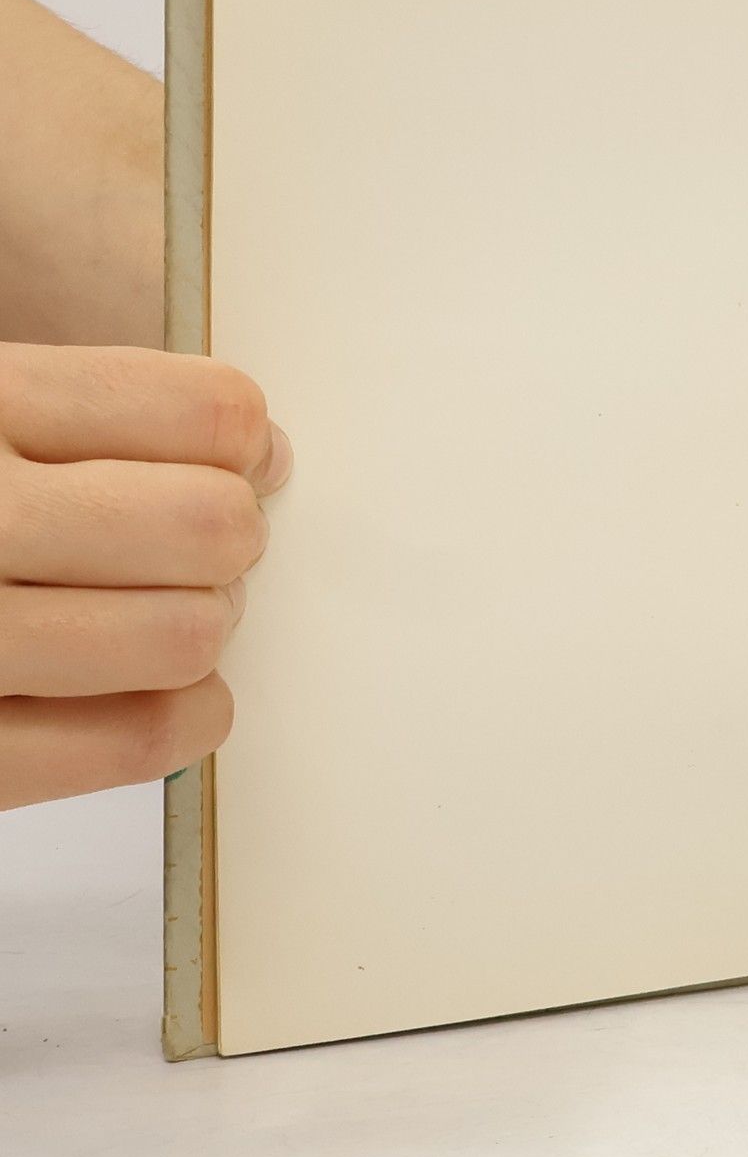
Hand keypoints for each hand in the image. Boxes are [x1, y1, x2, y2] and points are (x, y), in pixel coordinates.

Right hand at [0, 344, 290, 809]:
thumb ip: (82, 419)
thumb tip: (256, 451)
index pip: (204, 415)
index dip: (248, 444)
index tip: (246, 462)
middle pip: (211, 525)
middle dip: (227, 539)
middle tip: (193, 548)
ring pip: (184, 635)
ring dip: (200, 629)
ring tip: (160, 616)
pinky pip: (133, 741)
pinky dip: (181, 720)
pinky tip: (166, 696)